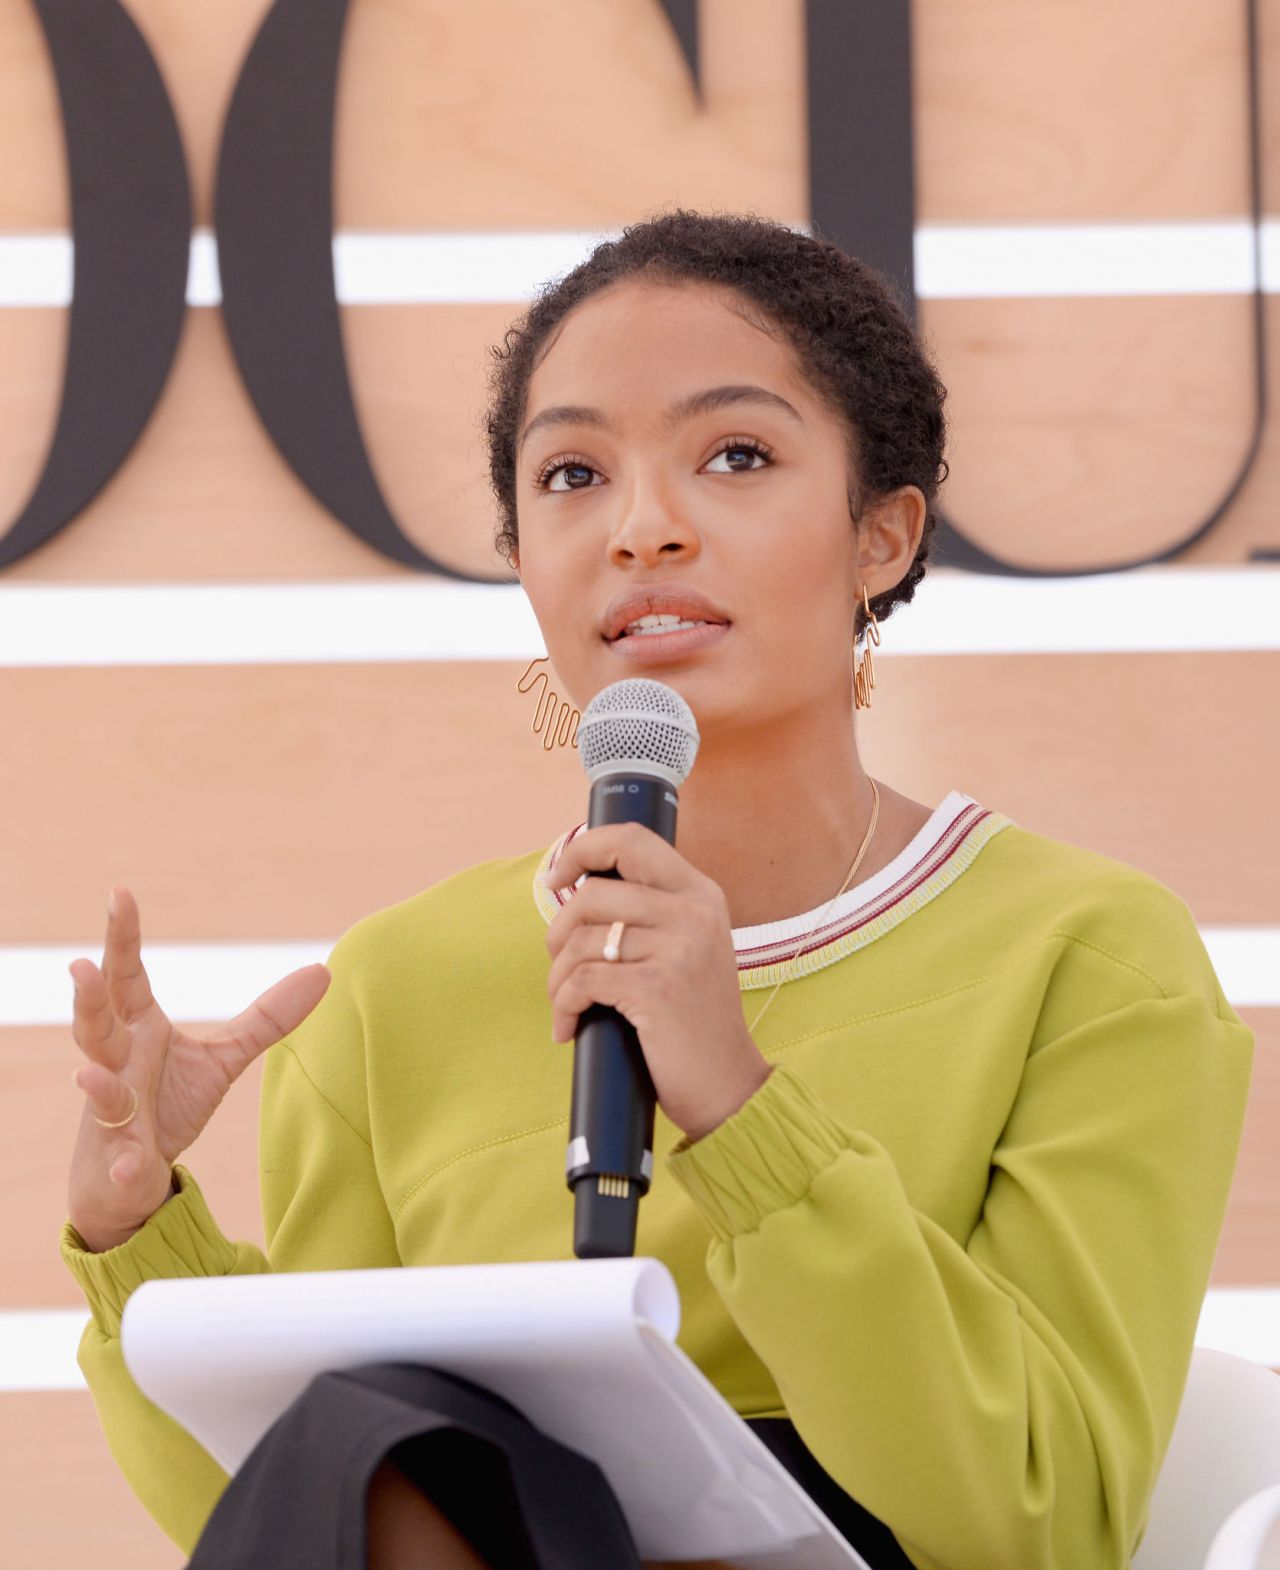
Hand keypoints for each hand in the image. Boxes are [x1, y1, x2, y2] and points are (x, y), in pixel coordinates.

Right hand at [66, 885, 330, 1252]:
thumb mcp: (223, 1058)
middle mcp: (117, 1063)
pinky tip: (128, 1165)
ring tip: (86, 1072)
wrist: (131, 1175)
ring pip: (99, 1089)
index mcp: (138, 1028)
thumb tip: (322, 970)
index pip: (127, 975)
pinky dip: (124, 1162)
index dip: (123, 936)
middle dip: (89, 997)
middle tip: (82, 966)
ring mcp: (112, 1112)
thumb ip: (267, 1017)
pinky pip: (121, 1160)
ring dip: (95, 1081)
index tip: (120, 893)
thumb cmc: (167, 1103)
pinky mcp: (119, 1159)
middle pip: (97, 1024)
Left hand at [543, 823, 771, 1141]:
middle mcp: (694, 913)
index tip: (557, 879)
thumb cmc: (693, 1019)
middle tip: (561, 963)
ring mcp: (679, 949)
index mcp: (701, 894)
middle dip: (559, 931)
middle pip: (593, 894)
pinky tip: (568, 1028)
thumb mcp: (687, 948)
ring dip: (558, 978)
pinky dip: (563, 1006)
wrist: (727, 1084)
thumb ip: (651, 912)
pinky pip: (581, 982)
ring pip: (580, 942)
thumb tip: (580, 886)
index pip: (632, 839)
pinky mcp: (658, 989)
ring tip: (568, 1003)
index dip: (582, 849)